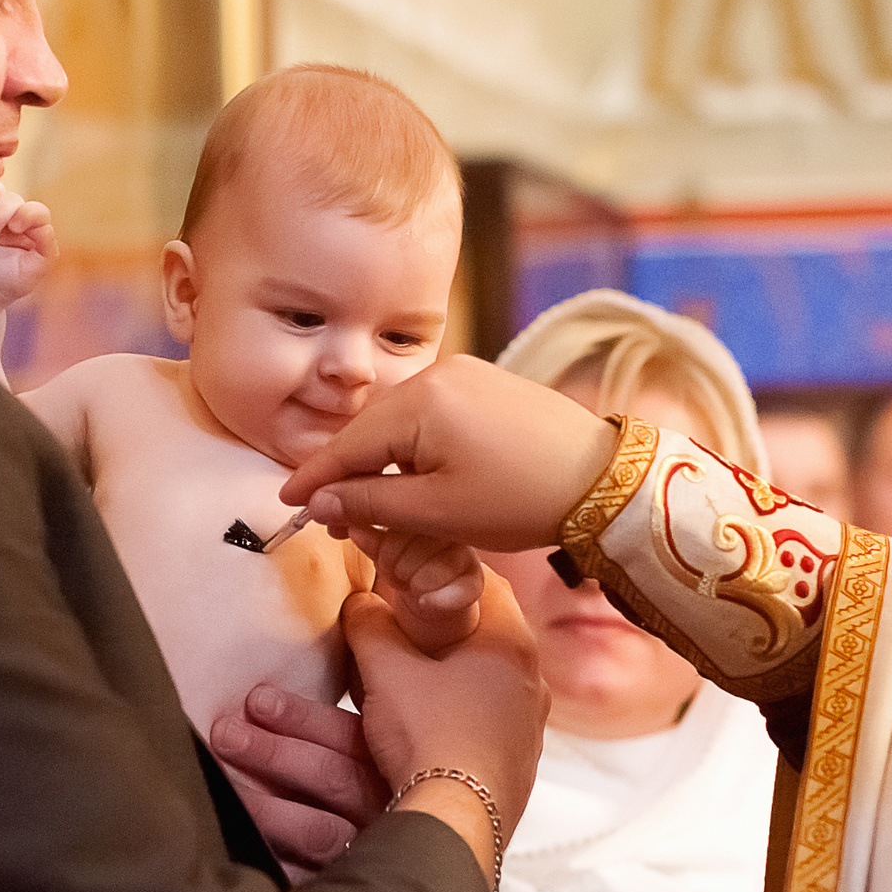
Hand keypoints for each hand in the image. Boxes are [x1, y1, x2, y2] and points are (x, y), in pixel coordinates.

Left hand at [206, 684, 387, 883]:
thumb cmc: (371, 794)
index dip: (302, 717)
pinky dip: (274, 861)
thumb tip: (268, 696)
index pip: (351, 737)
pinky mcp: (344, 886)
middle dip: (274, 753)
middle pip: (332, 778)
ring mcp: (369, 854)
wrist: (404, 868)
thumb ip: (338, 732)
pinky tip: (239, 846)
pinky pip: (308, 879)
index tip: (256, 699)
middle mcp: (388, 810)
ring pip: (316, 830)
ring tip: (224, 786)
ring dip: (264, 806)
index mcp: (395, 766)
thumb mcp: (370, 756)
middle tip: (225, 733)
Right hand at [279, 355, 622, 551]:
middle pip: (371, 428)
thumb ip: (372, 504)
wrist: (605, 480)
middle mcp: (439, 374)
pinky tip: (413, 477)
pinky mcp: (487, 383)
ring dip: (382, 460)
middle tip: (330, 518)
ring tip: (373, 505)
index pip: (349, 444)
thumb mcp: (438, 512)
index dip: (315, 478)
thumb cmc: (522, 499)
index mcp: (420, 402)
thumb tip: (320, 502)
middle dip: (348, 472)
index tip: (286, 504)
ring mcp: (466, 373)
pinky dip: (414, 446)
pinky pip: (431, 413)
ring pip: (401, 421)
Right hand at [344, 568, 547, 882]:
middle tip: (412, 624)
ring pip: (494, 679)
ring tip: (418, 676)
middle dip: (450, 626)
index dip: (451, 571)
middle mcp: (535, 681)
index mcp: (512, 645)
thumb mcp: (386, 672)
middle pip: (492, 633)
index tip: (421, 573)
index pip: (489, 582)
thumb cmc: (429, 738)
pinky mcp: (521, 760)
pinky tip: (435, 723)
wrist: (456, 819)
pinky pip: (494, 718)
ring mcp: (533, 725)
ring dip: (459, 672)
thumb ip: (370, 627)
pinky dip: (466, 710)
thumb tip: (360, 603)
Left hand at [356, 527, 481, 653]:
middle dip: (397, 568)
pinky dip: (436, 601)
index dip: (386, 548)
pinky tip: (425, 602)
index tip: (385, 558)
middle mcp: (451, 525)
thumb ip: (370, 536)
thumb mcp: (384, 548)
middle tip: (400, 574)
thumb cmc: (406, 562)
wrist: (432, 596)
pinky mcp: (474, 581)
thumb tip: (353, 528)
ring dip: (414, 585)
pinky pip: (456, 591)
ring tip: (414, 585)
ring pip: (430, 571)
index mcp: (426, 507)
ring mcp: (466, 553)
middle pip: (414, 548)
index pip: (400, 523)